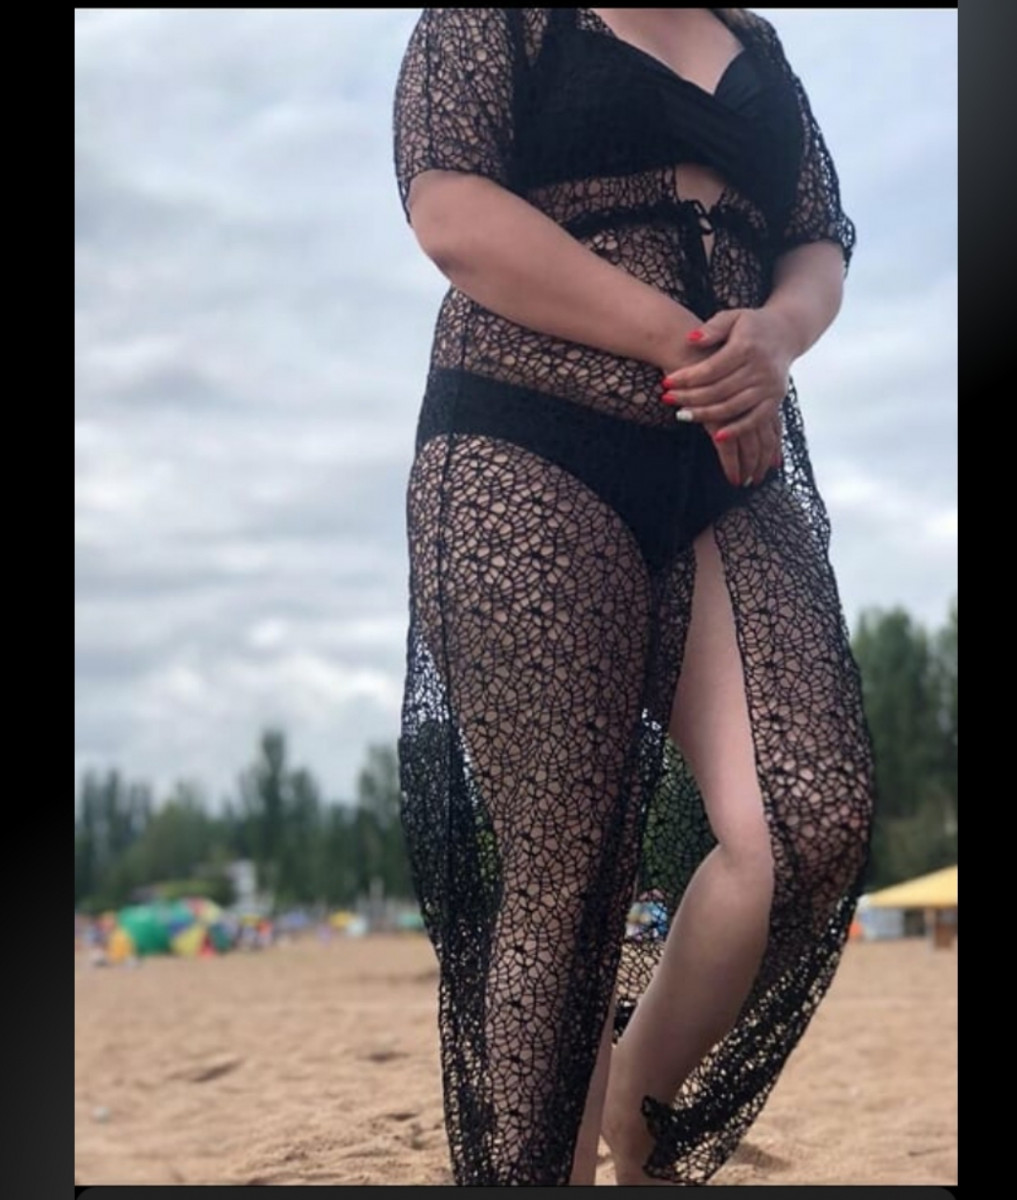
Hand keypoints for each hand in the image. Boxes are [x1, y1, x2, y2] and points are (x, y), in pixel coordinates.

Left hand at [661, 307, 794, 485]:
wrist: (786, 333)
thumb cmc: (752, 325)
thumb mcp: (733, 317)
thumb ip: (713, 327)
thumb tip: (692, 339)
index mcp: (747, 346)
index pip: (711, 368)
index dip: (687, 378)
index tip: (666, 383)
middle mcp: (760, 368)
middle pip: (718, 390)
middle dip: (689, 397)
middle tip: (666, 399)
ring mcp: (769, 386)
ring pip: (732, 407)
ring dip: (704, 414)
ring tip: (681, 415)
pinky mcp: (776, 400)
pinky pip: (755, 420)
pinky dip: (737, 430)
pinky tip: (716, 436)